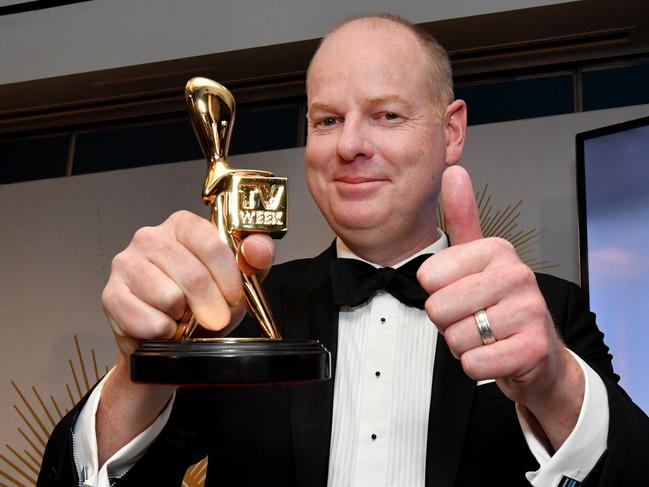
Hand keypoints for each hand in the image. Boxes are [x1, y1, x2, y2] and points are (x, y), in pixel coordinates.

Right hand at [101, 210, 274, 357]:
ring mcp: (126, 263)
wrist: (170, 338)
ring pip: (170, 298)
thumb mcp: (239, 279)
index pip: (211, 244)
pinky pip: (149, 320)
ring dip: (184, 319)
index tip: (234, 299)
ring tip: (182, 316)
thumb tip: (257, 247)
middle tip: (213, 319)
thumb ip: (256, 258)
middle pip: (192, 275)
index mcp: (183, 225)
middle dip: (211, 306)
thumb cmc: (204, 302)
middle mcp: (150, 237)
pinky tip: (164, 326)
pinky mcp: (111, 294)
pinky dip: (164, 332)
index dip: (228, 279)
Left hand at [417, 166, 583, 447]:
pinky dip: (477, 366)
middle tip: (475, 318)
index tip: (463, 293)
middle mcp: (516, 274)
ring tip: (488, 335)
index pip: (427, 277)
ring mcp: (529, 311)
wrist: (538, 353)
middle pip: (437, 308)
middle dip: (448, 322)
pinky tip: (497, 354)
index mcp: (497, 250)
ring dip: (463, 344)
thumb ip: (462, 217)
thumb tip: (453, 169)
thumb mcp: (479, 259)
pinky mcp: (532, 348)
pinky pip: (472, 363)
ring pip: (453, 337)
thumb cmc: (499, 304)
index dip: (436, 293)